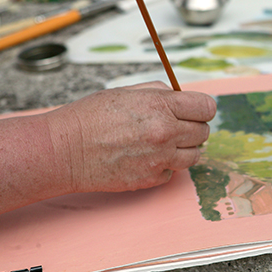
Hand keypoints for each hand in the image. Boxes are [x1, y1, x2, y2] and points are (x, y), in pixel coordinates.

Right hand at [46, 82, 216, 192]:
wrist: (65, 150)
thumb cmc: (91, 117)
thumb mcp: (126, 92)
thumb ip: (160, 93)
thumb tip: (182, 98)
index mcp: (161, 106)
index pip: (207, 108)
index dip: (201, 108)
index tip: (195, 111)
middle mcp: (165, 133)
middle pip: (204, 132)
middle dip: (193, 127)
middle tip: (175, 126)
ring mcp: (159, 159)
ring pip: (195, 155)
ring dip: (183, 148)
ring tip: (161, 143)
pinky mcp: (151, 180)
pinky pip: (173, 172)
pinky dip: (165, 166)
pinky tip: (146, 158)